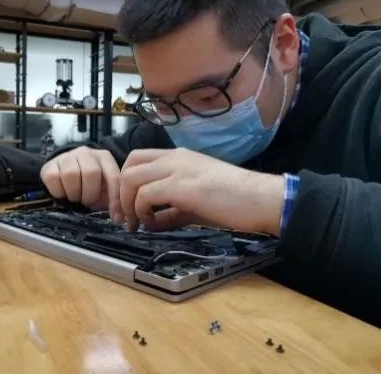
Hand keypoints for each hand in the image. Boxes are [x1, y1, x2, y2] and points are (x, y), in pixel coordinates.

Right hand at [40, 146, 122, 219]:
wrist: (64, 174)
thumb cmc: (90, 185)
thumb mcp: (105, 190)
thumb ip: (114, 200)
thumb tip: (119, 217)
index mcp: (104, 157)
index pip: (113, 176)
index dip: (115, 198)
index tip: (115, 217)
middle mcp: (86, 153)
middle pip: (91, 172)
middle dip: (90, 194)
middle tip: (86, 201)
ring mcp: (66, 157)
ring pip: (70, 174)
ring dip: (74, 193)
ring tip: (75, 196)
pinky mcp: (50, 164)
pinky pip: (53, 178)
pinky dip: (58, 192)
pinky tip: (63, 192)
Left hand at [119, 148, 284, 234]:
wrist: (260, 199)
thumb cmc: (233, 200)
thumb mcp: (195, 200)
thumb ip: (171, 208)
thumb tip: (152, 222)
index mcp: (178, 156)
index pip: (137, 158)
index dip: (126, 182)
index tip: (128, 206)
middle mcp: (174, 157)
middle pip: (129, 164)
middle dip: (120, 192)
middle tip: (125, 217)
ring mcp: (178, 169)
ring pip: (132, 178)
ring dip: (128, 204)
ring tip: (137, 223)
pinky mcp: (182, 186)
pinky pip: (145, 195)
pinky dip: (143, 212)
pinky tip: (153, 224)